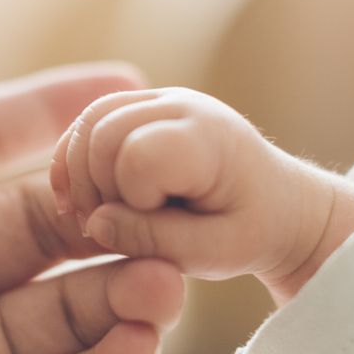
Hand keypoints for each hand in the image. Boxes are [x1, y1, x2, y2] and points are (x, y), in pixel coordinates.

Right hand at [48, 87, 353, 301]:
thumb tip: (95, 223)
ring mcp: (159, 99)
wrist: (277, 203)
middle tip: (112, 232)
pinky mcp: (140, 107)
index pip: (137, 156)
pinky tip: (82, 199)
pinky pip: (87, 121)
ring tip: (98, 217)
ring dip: (80, 175)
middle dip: (95, 188)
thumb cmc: (253, 231)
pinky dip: (76, 161)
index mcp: (208, 140)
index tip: (154, 228)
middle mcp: (182, 105)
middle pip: (102, 133)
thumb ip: (155, 242)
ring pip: (87, 122)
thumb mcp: (215, 254)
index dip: (131, 200)